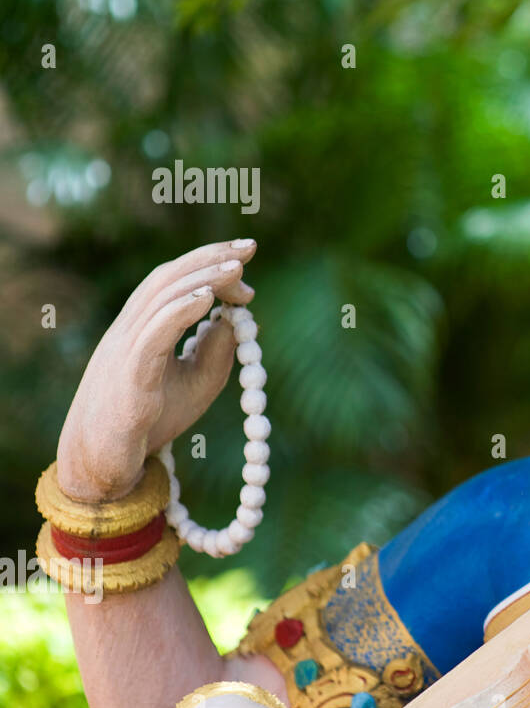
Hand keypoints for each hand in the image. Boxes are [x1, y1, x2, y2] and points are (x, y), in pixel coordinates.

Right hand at [56, 240, 257, 500]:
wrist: (104, 460)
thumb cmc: (150, 420)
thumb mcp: (198, 381)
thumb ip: (217, 349)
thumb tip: (237, 319)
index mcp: (143, 327)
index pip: (174, 280)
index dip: (208, 263)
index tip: (245, 259)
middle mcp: (130, 329)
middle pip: (168, 278)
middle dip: (209, 258)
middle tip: (249, 248)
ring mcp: (126, 349)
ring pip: (161, 299)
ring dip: (202, 279)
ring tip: (236, 269)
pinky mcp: (131, 374)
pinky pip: (154, 334)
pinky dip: (180, 311)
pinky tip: (207, 299)